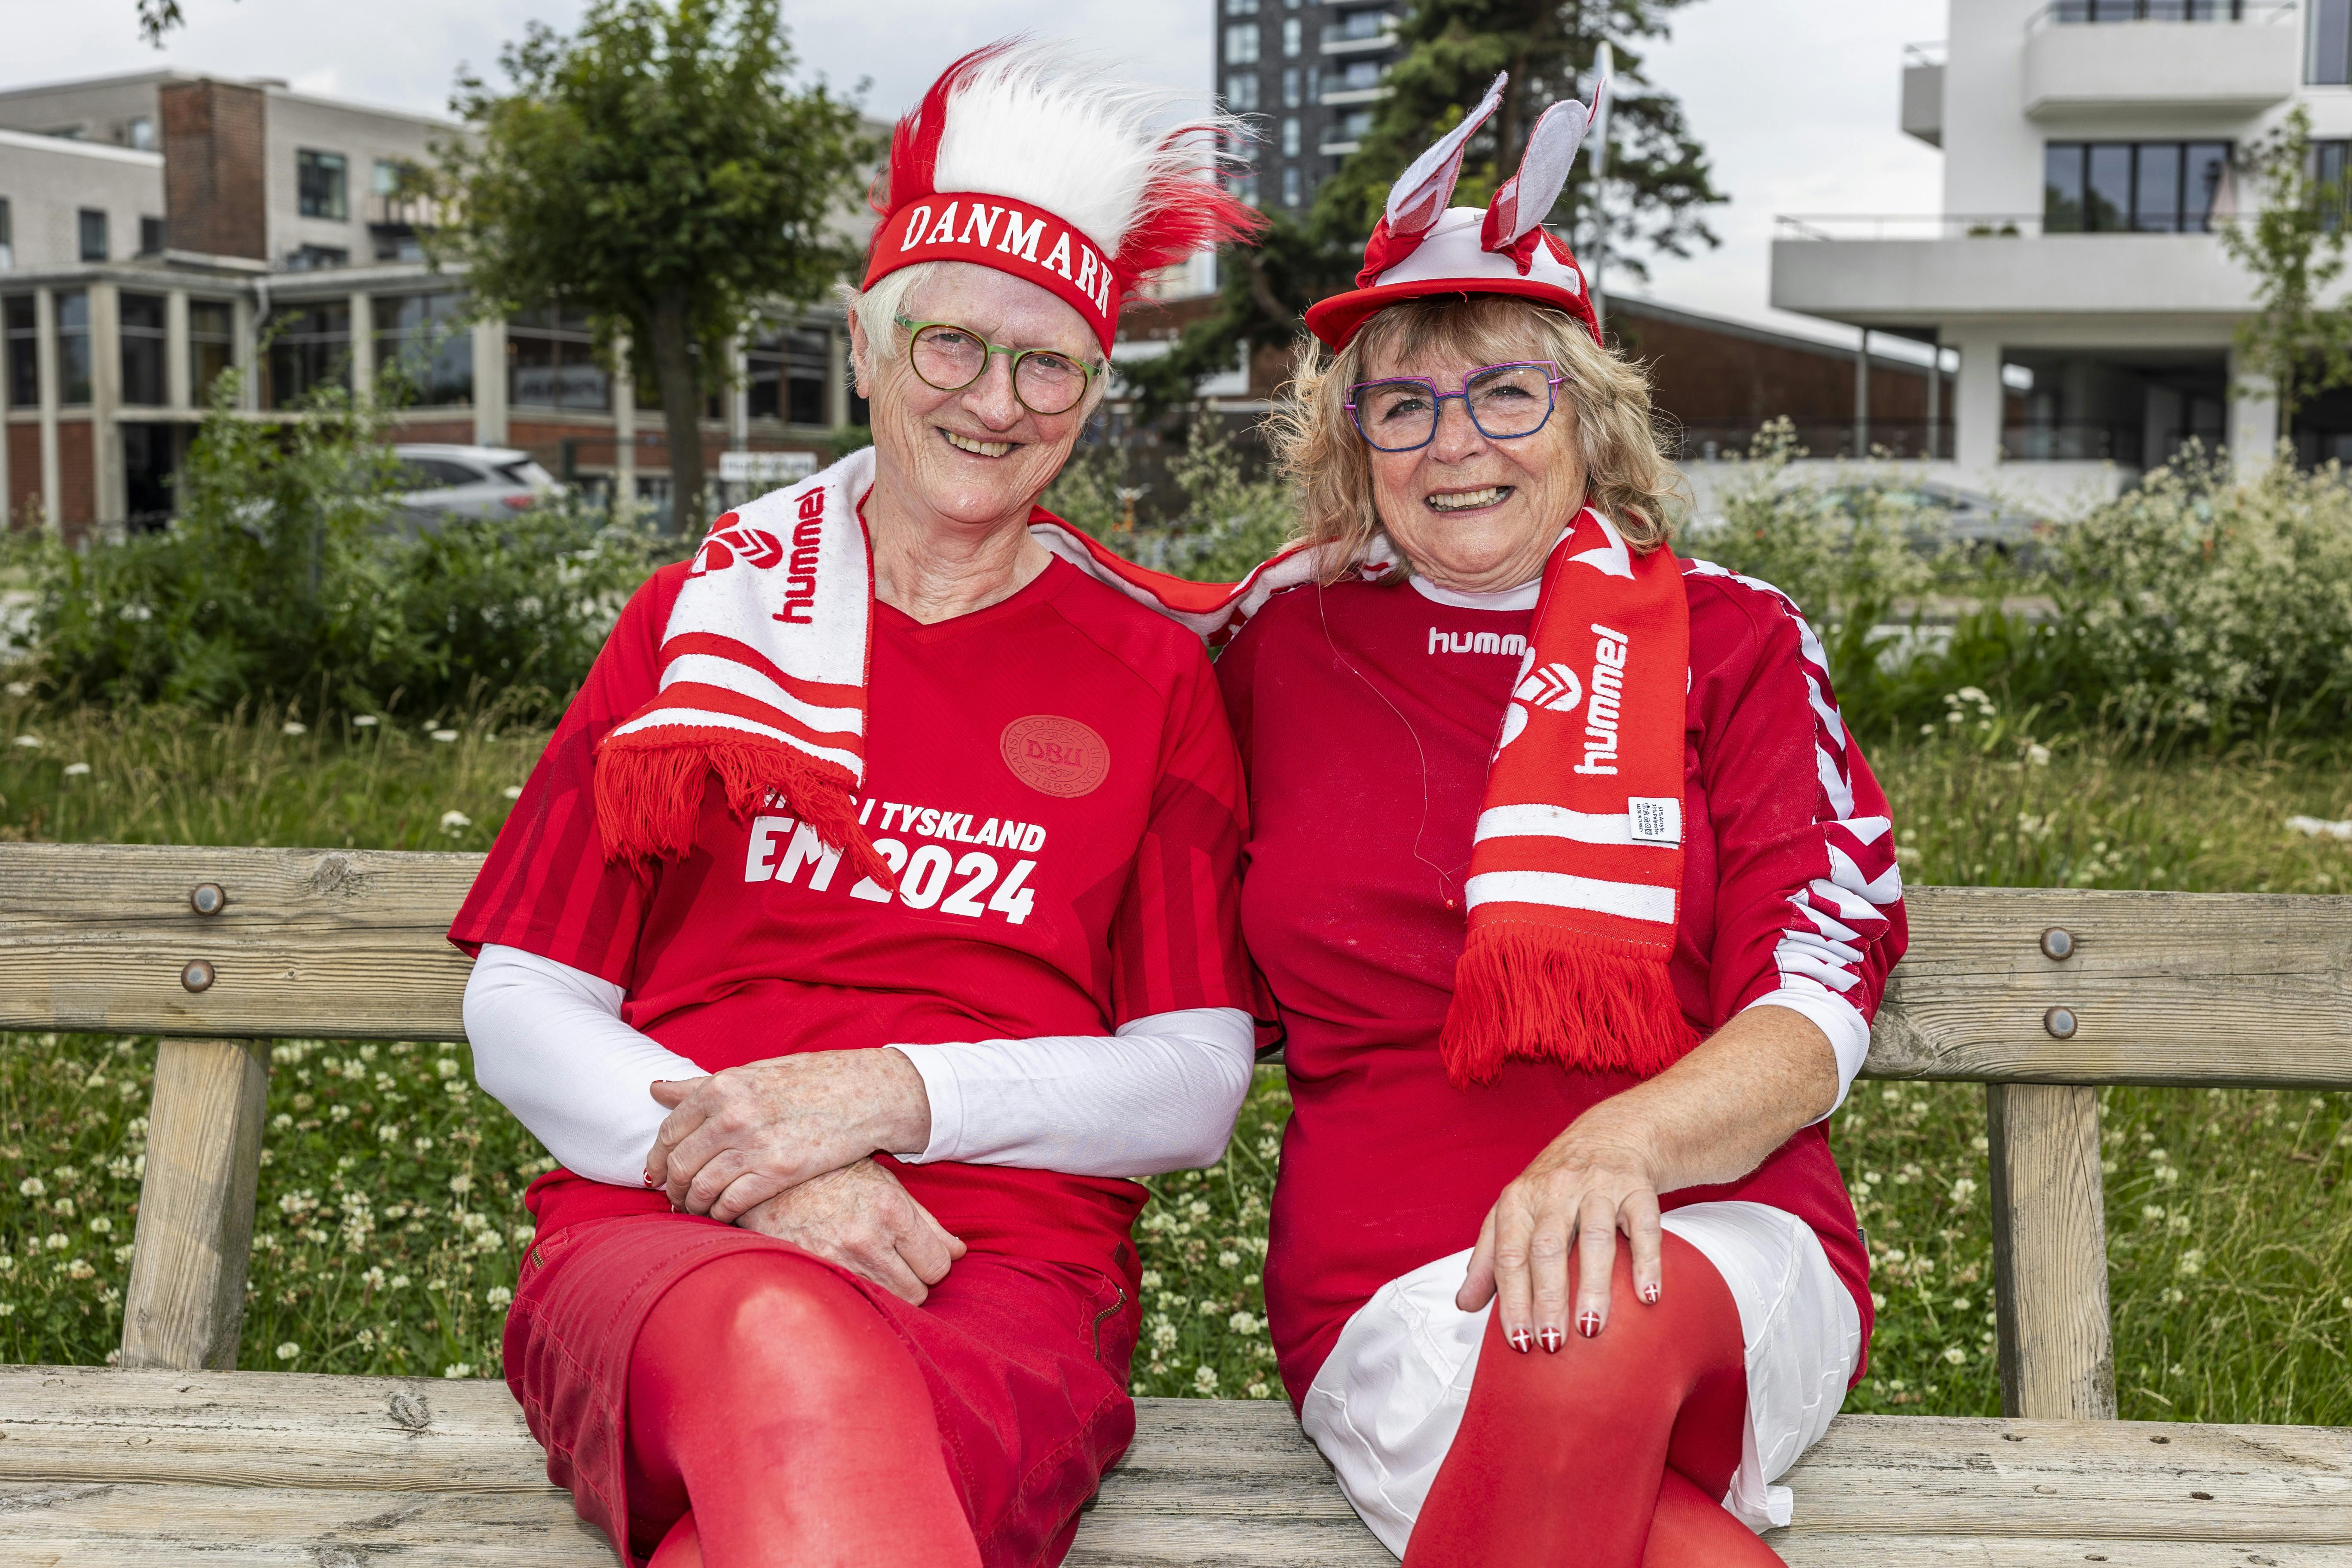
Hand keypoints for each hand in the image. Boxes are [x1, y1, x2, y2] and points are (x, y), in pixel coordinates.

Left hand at [646, 1049, 930, 1222]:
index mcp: (722, 1086)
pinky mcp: (778, 1172)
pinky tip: (724, 1215)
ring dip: (693, 1205)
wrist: (865, 1092)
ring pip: (701, 1187)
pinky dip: (720, 1214)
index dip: (657, 1159)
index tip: (657, 1174)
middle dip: (672, 1188)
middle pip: (679, 1163)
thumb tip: (655, 1089)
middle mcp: (731, 1114)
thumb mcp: (753, 1074)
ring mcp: (754, 1144)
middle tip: (675, 1199)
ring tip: (697, 1210)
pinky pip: (730, 1203)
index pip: (669, 1132)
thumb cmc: (810, 1080)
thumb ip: (702, 1086)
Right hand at [734, 1158, 965, 1304]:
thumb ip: (925, 1222)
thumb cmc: (835, 1175)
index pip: (937, 1265)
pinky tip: (851, 1274)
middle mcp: (866, 1240)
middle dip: (913, 1280)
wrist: (771, 1176)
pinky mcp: (813, 1275)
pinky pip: (854, 1302)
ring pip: (888, 1303)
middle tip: (896, 1261)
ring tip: (873, 1267)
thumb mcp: (886, 1184)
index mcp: (891, 1211)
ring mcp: (837, 1262)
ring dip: (888, 1291)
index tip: (921, 1255)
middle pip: (917, 1292)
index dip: (934, 1262)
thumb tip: (958, 1253)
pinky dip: (859, 1294)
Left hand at [1455, 1121, 1664, 1351]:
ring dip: (1593, 1287)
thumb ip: (1489, 1259)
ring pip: (1596, 1239)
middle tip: (1551, 1342)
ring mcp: (1599, 1188)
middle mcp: (1556, 1190)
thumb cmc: (1553, 1187)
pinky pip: (1644, 1227)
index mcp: (1520, 1200)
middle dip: (1548, 1298)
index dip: (1512, 1299)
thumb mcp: (1513, 1212)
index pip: (1510, 1254)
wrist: (1607, 1136)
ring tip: (1590, 1328)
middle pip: (1548, 1248)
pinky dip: (1646, 1262)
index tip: (1518, 1340)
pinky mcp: (1637, 1189)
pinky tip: (1646, 1295)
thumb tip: (1465, 1303)